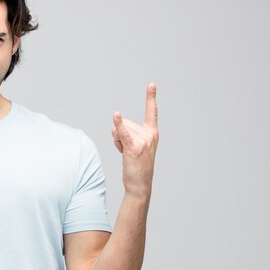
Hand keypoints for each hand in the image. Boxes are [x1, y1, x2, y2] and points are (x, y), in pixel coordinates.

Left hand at [111, 83, 158, 198]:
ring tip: (126, 154)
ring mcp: (143, 141)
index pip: (152, 112)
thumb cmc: (136, 165)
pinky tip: (116, 115)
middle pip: (125, 122)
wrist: (140, 185)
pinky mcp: (134, 147)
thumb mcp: (134, 145)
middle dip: (121, 135)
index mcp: (152, 133)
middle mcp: (150, 135)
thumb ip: (126, 132)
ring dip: (117, 141)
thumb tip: (116, 123)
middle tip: (127, 150)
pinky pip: (122, 132)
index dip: (151, 97)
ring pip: (120, 129)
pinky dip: (118, 124)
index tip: (151, 84)